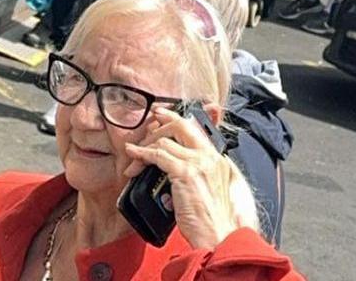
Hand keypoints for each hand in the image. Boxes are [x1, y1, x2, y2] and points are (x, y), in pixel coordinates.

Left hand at [123, 107, 241, 249]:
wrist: (221, 237)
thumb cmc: (217, 223)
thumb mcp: (214, 193)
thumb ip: (202, 177)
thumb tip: (183, 171)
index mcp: (219, 160)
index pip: (196, 131)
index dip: (177, 120)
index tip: (163, 116)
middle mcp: (210, 157)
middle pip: (182, 126)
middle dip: (161, 121)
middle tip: (149, 121)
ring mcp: (198, 163)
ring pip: (165, 140)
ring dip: (145, 145)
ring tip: (133, 154)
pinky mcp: (185, 173)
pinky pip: (158, 155)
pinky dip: (142, 154)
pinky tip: (133, 156)